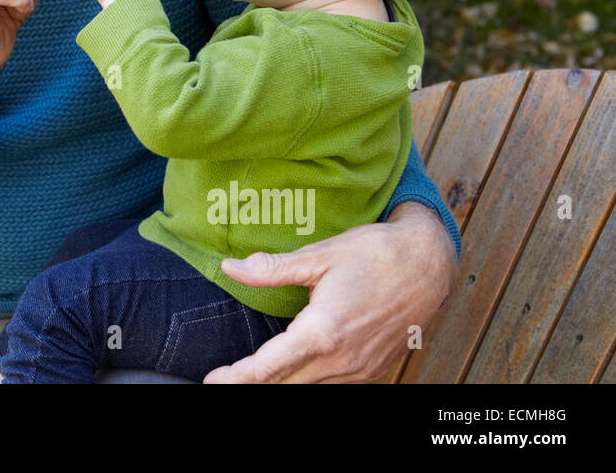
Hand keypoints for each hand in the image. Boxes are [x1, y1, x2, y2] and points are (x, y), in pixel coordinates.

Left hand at [203, 201, 456, 382]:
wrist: (430, 265)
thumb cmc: (374, 254)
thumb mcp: (320, 256)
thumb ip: (272, 269)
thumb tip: (229, 269)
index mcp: (324, 331)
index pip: (269, 367)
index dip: (236, 378)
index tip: (211, 380)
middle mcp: (343, 359)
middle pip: (284, 385)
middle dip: (251, 383)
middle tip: (222, 378)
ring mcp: (361, 370)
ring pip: (308, 388)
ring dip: (279, 383)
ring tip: (249, 377)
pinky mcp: (373, 372)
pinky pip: (332, 386)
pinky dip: (307, 382)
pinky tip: (292, 373)